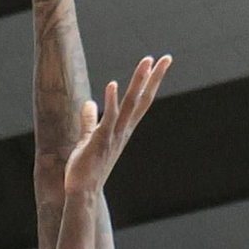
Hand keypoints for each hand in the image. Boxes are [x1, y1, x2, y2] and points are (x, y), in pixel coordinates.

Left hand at [63, 55, 170, 192]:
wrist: (82, 191)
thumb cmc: (86, 167)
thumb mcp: (88, 139)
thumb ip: (89, 121)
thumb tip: (89, 103)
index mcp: (122, 129)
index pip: (141, 102)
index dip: (150, 83)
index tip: (160, 64)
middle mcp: (122, 130)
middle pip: (142, 100)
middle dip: (153, 78)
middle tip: (166, 58)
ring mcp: (113, 135)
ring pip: (130, 105)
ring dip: (138, 83)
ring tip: (146, 62)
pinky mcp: (100, 141)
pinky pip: (107, 119)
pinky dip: (111, 101)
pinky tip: (112, 84)